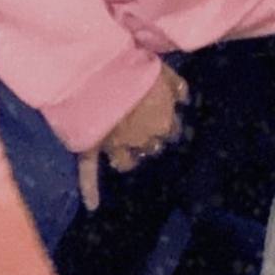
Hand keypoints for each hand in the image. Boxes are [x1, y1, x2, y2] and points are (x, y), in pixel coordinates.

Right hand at [76, 61, 188, 210]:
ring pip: (126, 161)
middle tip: (142, 128)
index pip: (171, 130)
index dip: (167, 122)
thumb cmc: (134, 69)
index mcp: (162, 122)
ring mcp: (116, 146)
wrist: (99, 72)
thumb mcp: (165, 72)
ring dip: (129, 157)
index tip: (164, 115)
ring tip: (126, 153)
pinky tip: (92, 205)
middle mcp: (142, 139)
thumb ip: (177, 87)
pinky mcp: (92, 147)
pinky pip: (89, 172)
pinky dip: (90, 189)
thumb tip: (186, 100)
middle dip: (149, 139)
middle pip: (151, 147)